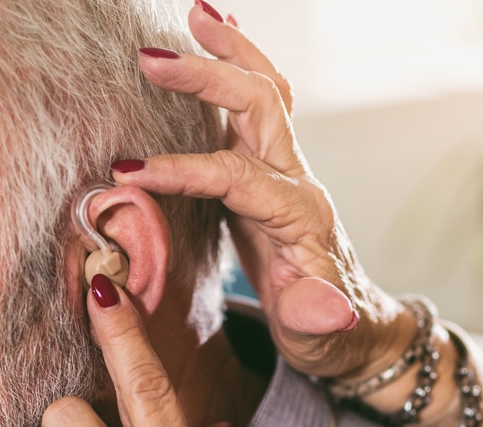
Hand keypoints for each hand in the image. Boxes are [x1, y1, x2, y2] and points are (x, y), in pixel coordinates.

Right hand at [117, 2, 416, 381]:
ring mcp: (283, 172)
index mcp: (300, 216)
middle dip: (208, 77)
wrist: (354, 331)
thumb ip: (318, 319)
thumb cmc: (331, 339)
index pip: (236, 176)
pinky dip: (235, 68)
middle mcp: (295, 181)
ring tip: (195, 12)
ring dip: (230, 50)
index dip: (183, 171)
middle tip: (151, 59)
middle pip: (258, 105)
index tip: (129, 173)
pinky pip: (253, 109)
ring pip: (263, 92)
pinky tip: (212, 41)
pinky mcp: (267, 176)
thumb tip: (328, 306)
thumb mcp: (322, 339)